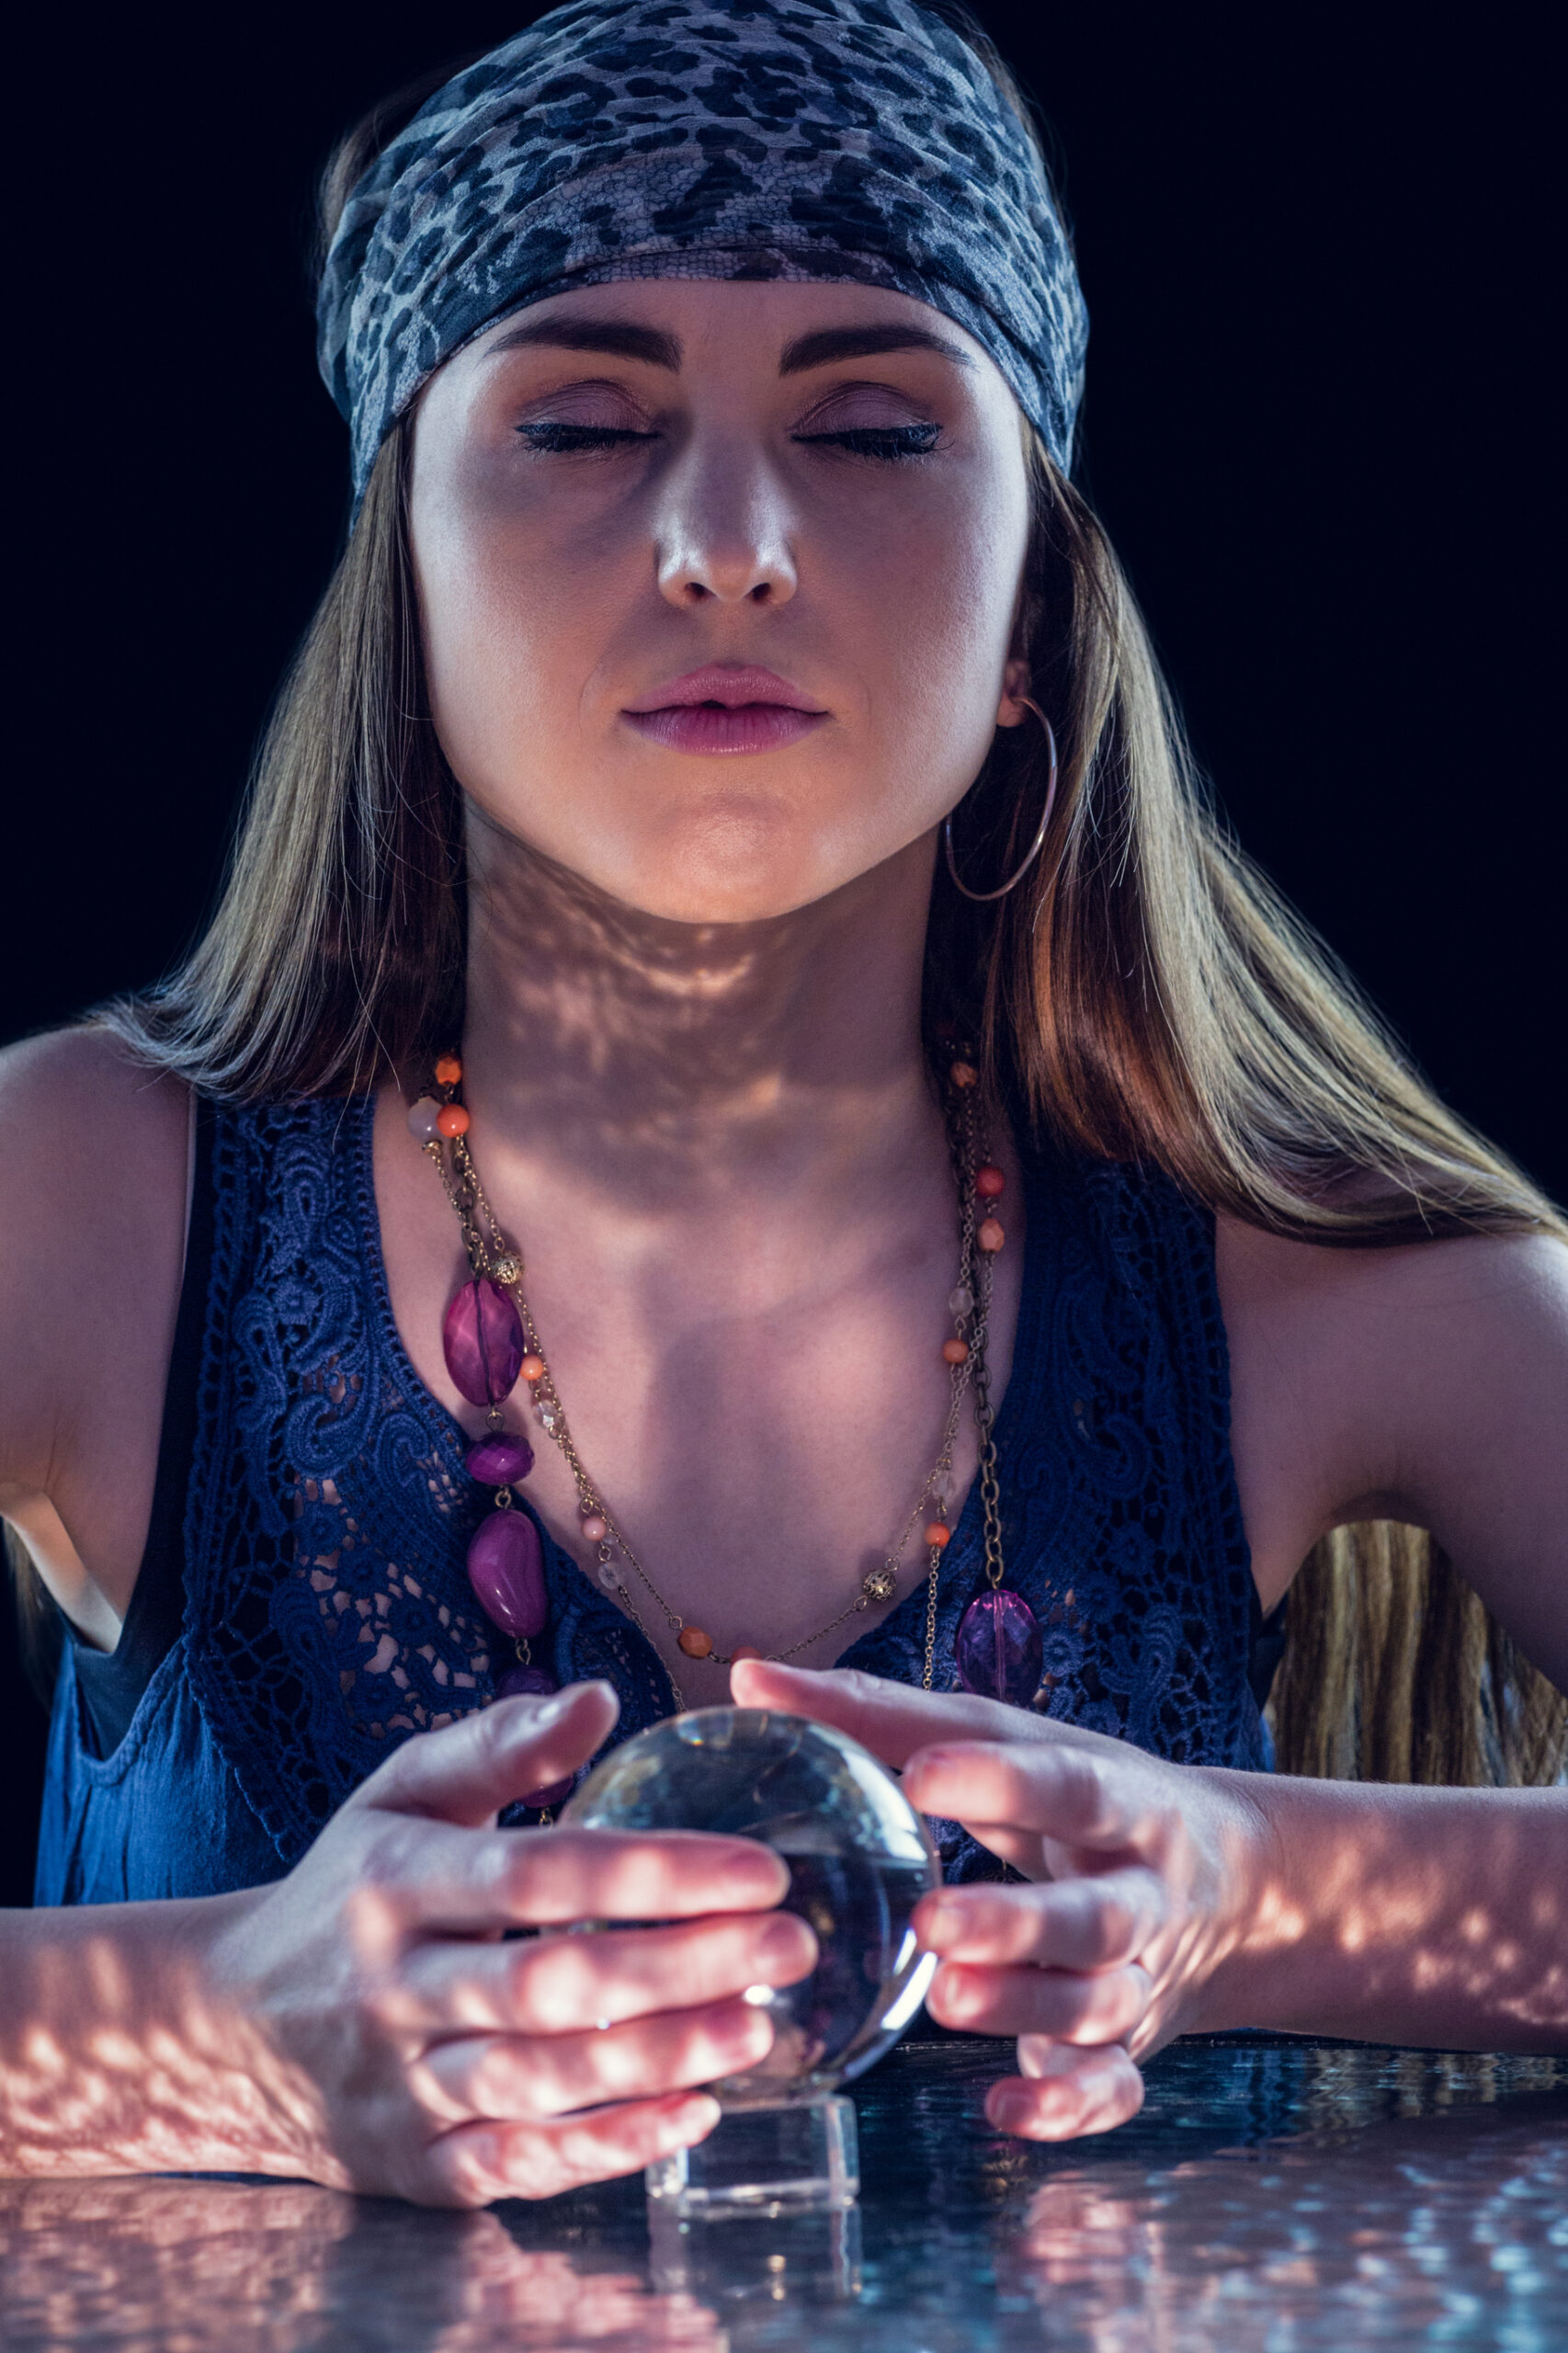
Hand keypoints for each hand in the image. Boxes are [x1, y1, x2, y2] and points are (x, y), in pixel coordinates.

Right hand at [207, 1683, 816, 2203]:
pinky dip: (608, 2149)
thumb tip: (599, 1695)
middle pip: (550, 1983)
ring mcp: (403, 2085)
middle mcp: (395, 1986)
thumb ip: (500, 1742)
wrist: (226, 2025)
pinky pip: (517, 2167)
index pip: (539, 1873)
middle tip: (790, 1948)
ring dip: (659, 2059)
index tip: (761, 1868)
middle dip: (681, 1967)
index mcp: (396, 1879)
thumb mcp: (400, 1793)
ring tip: (758, 2027)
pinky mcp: (415, 2167)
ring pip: (540, 2082)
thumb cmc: (345, 1888)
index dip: (654, 1872)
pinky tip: (693, 2115)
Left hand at [731, 1659, 1264, 2141]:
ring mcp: (1143, 1977)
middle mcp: (1144, 1892)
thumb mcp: (1011, 1743)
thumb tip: (749, 1681)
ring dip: (1025, 2009)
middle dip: (1016, 1923)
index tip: (922, 1774)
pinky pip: (1113, 2089)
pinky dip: (1067, 2106)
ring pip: (1100, 2004)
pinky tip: (1003, 2108)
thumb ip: (884, 1718)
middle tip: (930, 1923)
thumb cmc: (1080, 1797)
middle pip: (1095, 1915)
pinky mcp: (1132, 2048)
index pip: (1068, 1785)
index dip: (1002, 1781)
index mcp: (1120, 1800)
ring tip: (945, 1999)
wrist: (1233, 1887)